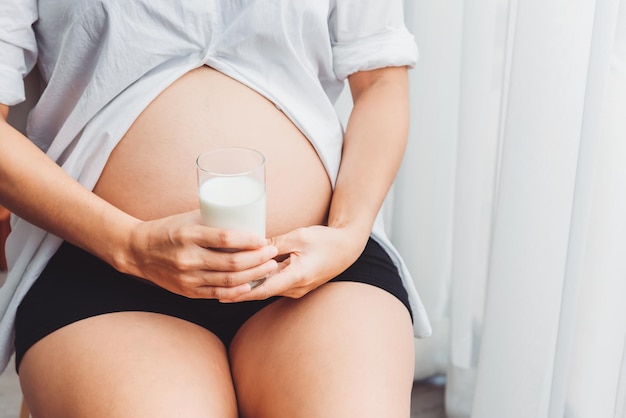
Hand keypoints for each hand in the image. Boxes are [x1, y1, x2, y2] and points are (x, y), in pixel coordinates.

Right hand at [118, 210, 277, 299]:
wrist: (139, 251)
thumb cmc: (169, 229)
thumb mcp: (189, 219)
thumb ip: (215, 219)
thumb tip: (248, 215)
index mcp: (188, 235)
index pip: (225, 238)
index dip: (249, 240)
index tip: (263, 238)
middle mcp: (188, 258)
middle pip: (232, 262)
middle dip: (258, 259)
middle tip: (272, 253)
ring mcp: (188, 277)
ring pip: (228, 281)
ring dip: (254, 275)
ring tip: (269, 267)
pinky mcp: (188, 291)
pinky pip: (218, 294)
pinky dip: (237, 292)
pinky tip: (251, 286)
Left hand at [219, 225, 368, 301]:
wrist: (347, 248)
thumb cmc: (325, 240)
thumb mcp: (298, 237)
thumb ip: (274, 242)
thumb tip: (249, 246)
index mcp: (297, 276)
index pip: (262, 289)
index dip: (240, 292)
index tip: (220, 291)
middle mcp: (296, 288)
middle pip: (261, 292)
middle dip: (238, 291)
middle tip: (213, 288)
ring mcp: (297, 289)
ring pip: (267, 289)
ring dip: (247, 287)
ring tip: (223, 282)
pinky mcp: (296, 285)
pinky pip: (274, 285)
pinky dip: (259, 282)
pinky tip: (245, 277)